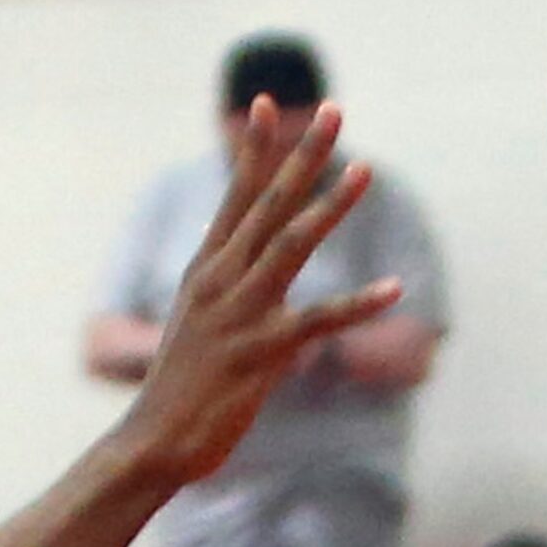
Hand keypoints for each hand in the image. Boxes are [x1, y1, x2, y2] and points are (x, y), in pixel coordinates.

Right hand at [118, 98, 402, 488]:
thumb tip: (264, 298)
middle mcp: (220, 282)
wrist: (152, 442)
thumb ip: (233, 303)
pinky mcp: (263, 352)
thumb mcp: (199, 331)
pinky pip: (320, 320)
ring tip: (365, 171)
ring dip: (331, 207)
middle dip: (304, 156)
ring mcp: (241, 314)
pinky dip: (359, 304)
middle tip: (334, 112)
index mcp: (204, 272)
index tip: (268, 103)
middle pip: (269, 205)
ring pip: (291, 245)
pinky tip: (394, 289)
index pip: (234, 197)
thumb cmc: (178, 392)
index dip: (254, 151)